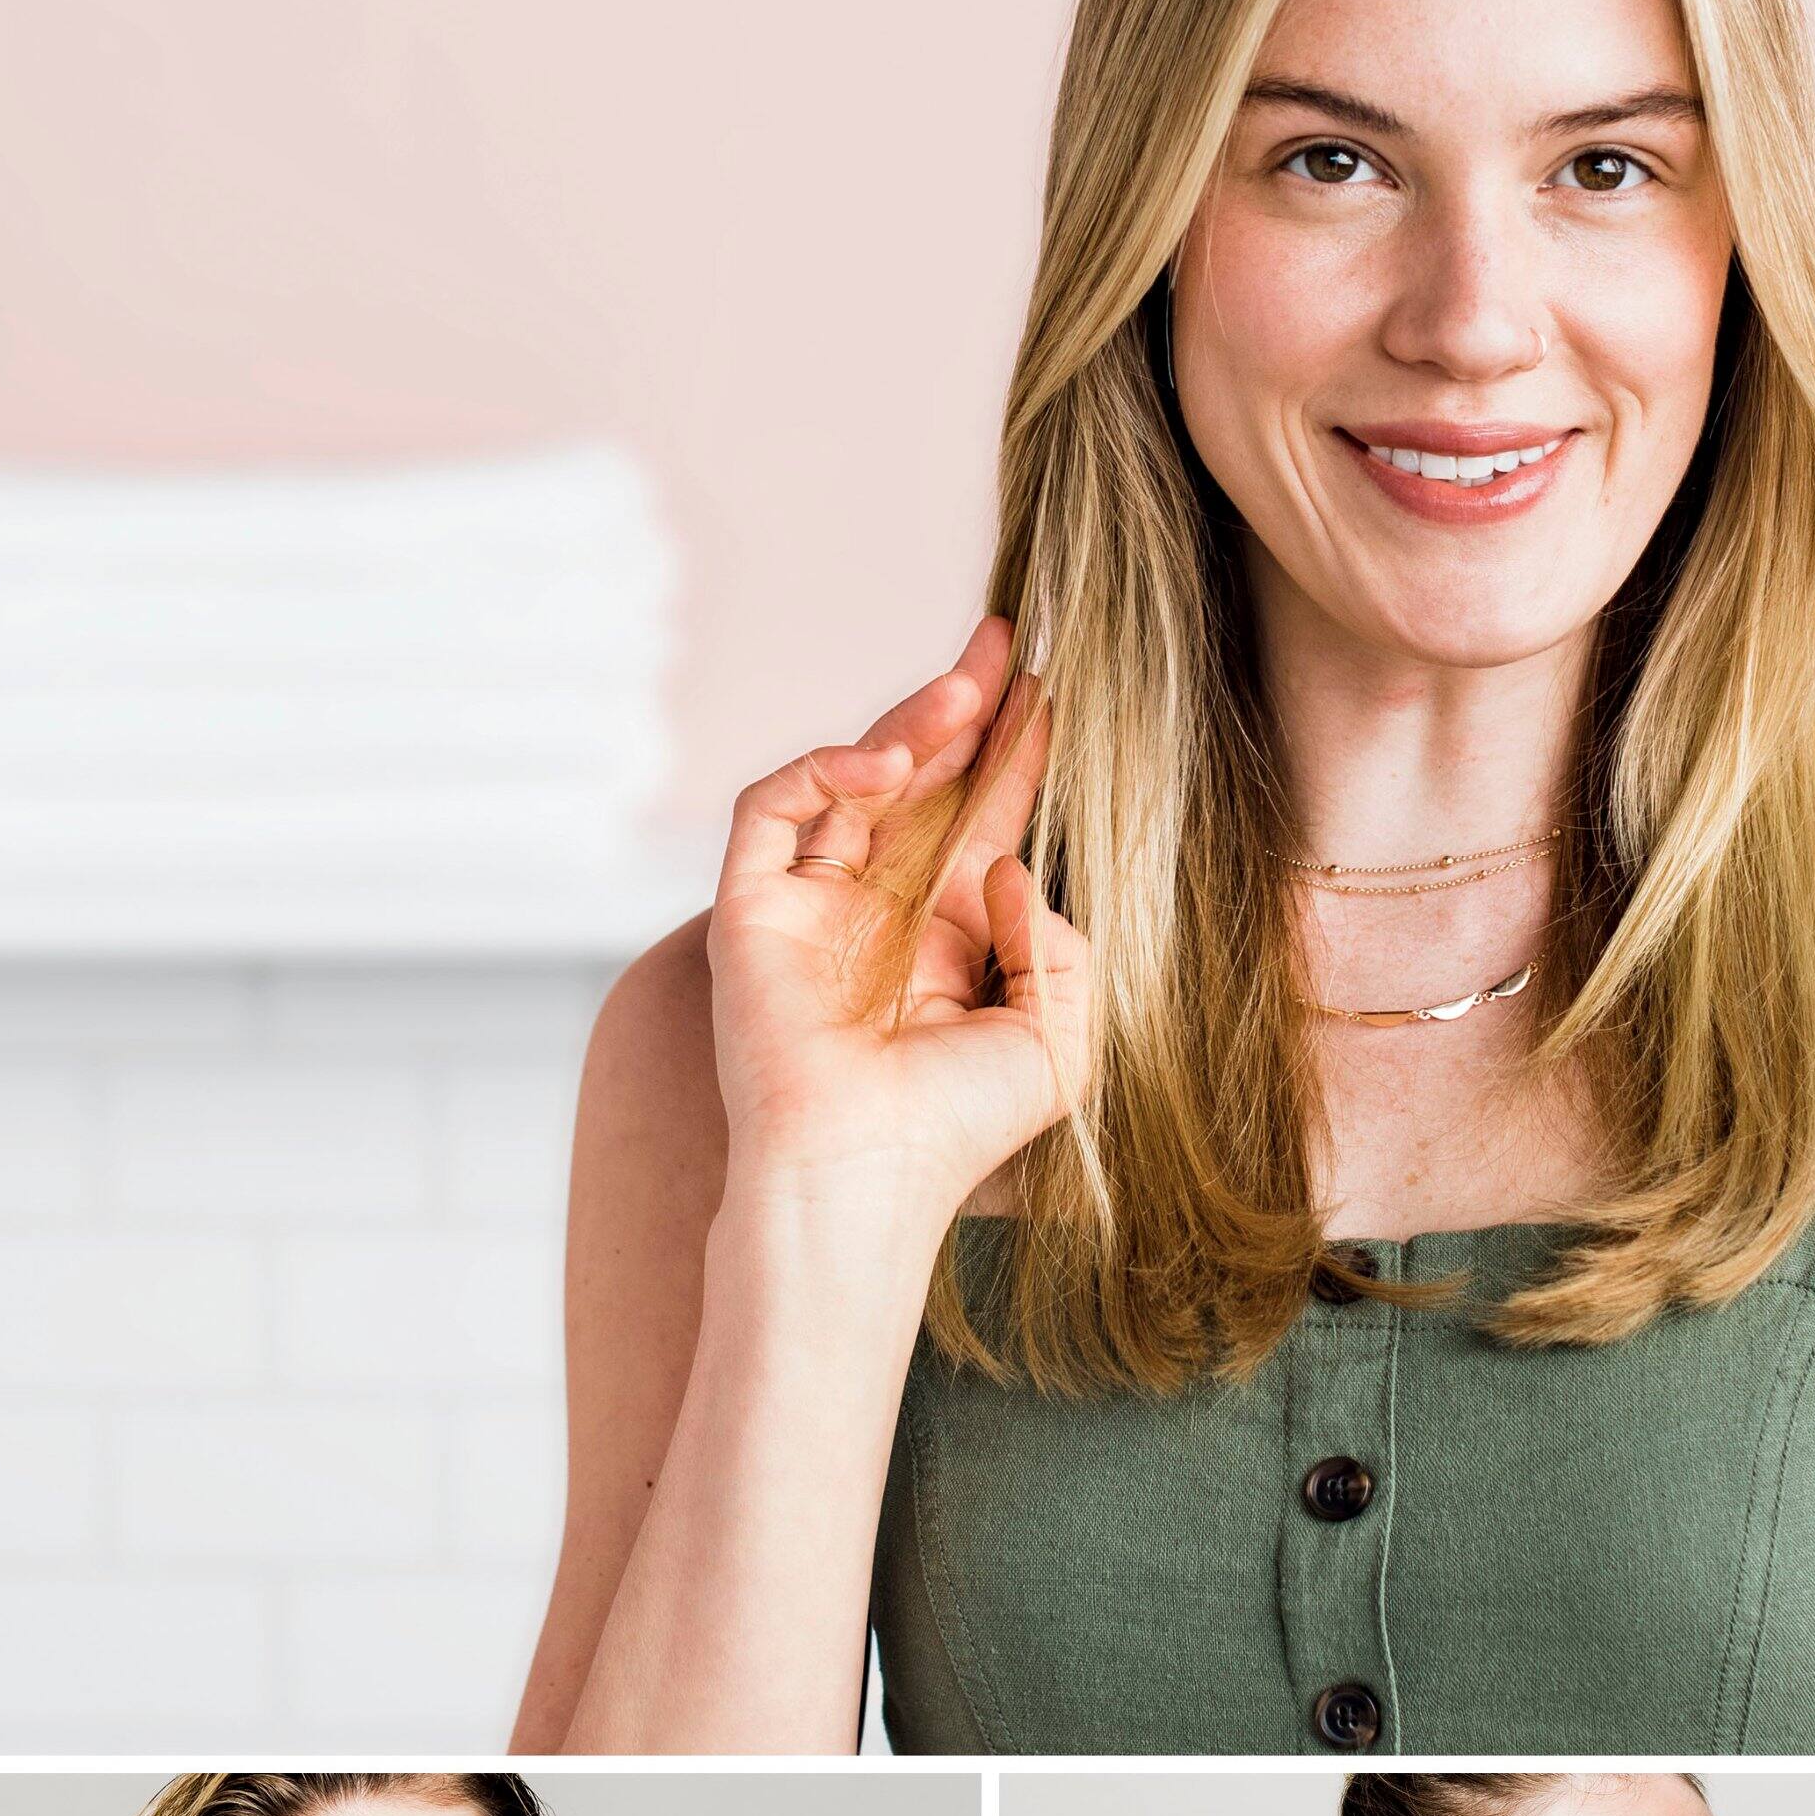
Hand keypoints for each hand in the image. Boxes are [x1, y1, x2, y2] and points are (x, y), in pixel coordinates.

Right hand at [706, 613, 1094, 1220]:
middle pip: (923, 781)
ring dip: (909, 725)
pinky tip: (887, 764)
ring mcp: (812, 906)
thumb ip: (1060, 942)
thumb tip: (1008, 864)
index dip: (1015, 754)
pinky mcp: (753, 908)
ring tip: (966, 690)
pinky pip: (774, 810)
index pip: (985, 819)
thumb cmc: (959, 1127)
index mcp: (950, 938)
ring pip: (852, 780)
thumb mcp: (1061, 1036)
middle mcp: (879, 912)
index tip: (1049, 688)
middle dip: (962, 708)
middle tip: (1001, 640)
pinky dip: (825, 770)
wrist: (865, 1176)